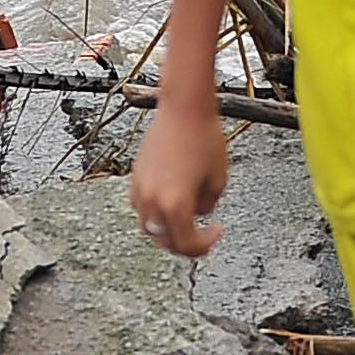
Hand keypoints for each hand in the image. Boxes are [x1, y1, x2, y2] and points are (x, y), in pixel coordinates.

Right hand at [131, 88, 230, 257]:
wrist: (183, 108)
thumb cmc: (204, 138)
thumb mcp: (218, 179)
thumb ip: (207, 205)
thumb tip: (198, 214)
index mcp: (176, 205)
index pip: (186, 244)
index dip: (204, 245)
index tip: (215, 233)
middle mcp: (153, 200)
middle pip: (165, 240)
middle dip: (185, 242)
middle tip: (201, 234)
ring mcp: (140, 188)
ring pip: (149, 226)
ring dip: (167, 229)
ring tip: (185, 221)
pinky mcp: (135, 176)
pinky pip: (141, 206)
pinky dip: (155, 212)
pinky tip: (170, 202)